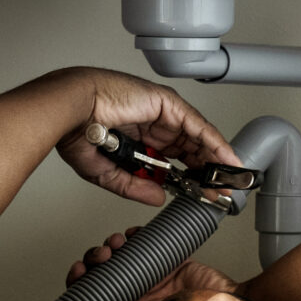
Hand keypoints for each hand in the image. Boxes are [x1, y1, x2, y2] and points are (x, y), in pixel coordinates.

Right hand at [50, 70, 240, 207]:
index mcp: (137, 137)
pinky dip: (214, 143)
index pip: (172, 159)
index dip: (189, 177)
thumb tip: (158, 197)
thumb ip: (134, 186)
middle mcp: (152, 123)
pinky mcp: (167, 103)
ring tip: (230, 180)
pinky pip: (198, 126)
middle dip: (207, 171)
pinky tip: (226, 159)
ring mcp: (161, 112)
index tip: (201, 194)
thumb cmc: (77, 131)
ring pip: (198, 137)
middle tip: (221, 191)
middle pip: (190, 149)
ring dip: (215, 159)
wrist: (70, 110)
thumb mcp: (109, 172)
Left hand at [65, 232, 242, 300]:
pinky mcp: (165, 259)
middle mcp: (134, 291)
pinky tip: (133, 235)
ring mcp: (149, 274)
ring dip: (112, 244)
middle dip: (95, 257)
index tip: (79, 270)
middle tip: (102, 255)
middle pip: (102, 269)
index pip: (92, 292)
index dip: (80, 279)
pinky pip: (143, 241)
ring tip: (118, 244)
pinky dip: (134, 234)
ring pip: (119, 253)